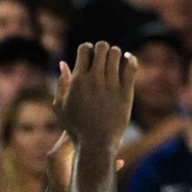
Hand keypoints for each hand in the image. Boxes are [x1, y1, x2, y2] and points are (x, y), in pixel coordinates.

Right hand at [56, 41, 139, 166]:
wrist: (96, 144)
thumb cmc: (76, 128)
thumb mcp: (61, 107)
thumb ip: (61, 84)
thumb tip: (63, 63)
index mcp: (77, 80)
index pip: (84, 49)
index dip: (87, 48)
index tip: (90, 54)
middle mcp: (94, 79)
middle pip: (101, 47)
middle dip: (102, 48)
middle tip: (104, 56)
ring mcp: (111, 85)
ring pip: (116, 54)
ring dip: (115, 54)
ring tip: (115, 60)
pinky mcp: (125, 93)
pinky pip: (131, 67)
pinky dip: (131, 60)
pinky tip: (128, 60)